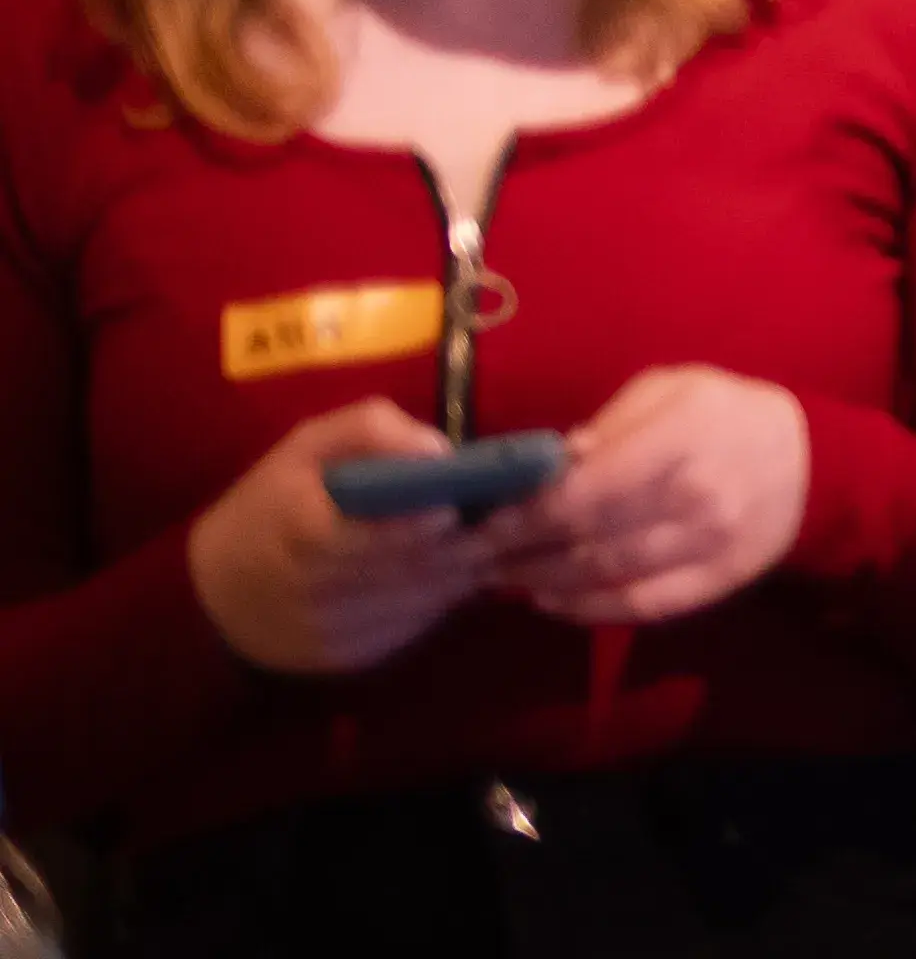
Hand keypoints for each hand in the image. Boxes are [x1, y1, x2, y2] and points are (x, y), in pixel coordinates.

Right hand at [187, 399, 503, 674]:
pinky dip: (452, 592)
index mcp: (304, 531)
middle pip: (416, 565)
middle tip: (525, 514)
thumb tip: (440, 449)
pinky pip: (419, 621)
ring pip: (428, 596)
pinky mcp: (359, 656)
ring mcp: (342, 630)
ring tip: (517, 534)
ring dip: (475, 566)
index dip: (419, 524)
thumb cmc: (268, 506)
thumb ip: (369, 433)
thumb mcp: (304, 449)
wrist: (217, 603)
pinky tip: (475, 565)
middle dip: (475, 541)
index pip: (373, 534)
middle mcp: (323, 590)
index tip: (458, 506)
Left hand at [480, 366, 809, 625]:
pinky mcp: (717, 580)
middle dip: (521, 553)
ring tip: (505, 578)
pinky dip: (589, 610)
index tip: (483, 522)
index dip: (524, 514)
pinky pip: (642, 606)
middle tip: (478, 558)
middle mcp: (694, 497)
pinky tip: (553, 602)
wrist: (811, 460)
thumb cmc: (727, 412)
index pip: (584, 490)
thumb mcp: (674, 388)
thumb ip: (613, 421)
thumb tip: (554, 461)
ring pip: (606, 576)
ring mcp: (708, 545)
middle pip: (587, 539)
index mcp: (680, 438)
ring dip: (545, 583)